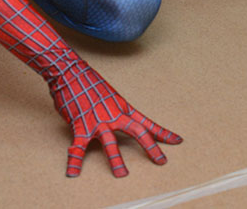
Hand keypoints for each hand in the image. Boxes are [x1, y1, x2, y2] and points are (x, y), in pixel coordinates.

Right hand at [50, 59, 181, 176]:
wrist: (69, 71)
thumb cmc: (87, 82)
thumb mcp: (107, 95)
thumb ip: (113, 110)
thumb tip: (113, 121)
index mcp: (122, 107)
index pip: (146, 122)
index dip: (162, 133)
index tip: (177, 141)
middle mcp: (113, 115)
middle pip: (137, 132)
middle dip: (150, 147)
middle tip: (162, 161)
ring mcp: (97, 121)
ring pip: (111, 144)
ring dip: (116, 161)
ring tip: (122, 175)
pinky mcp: (80, 126)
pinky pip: (78, 148)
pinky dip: (75, 162)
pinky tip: (73, 173)